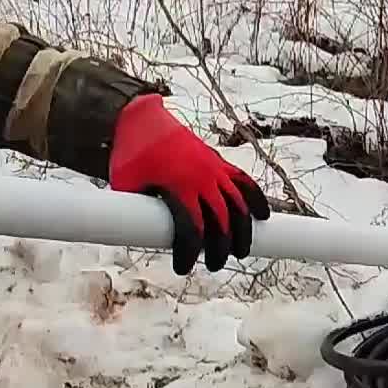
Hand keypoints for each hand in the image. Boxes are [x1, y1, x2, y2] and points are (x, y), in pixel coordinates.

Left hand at [108, 94, 270, 273]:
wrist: (142, 119)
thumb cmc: (129, 156)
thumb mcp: (125, 187)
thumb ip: (134, 213)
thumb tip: (137, 240)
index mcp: (178, 187)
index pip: (192, 230)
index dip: (189, 253)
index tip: (183, 268)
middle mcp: (201, 179)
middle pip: (221, 222)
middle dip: (220, 249)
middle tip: (214, 265)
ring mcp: (213, 169)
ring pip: (238, 205)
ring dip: (242, 231)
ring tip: (241, 251)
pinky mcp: (217, 161)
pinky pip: (243, 182)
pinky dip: (255, 199)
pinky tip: (262, 216)